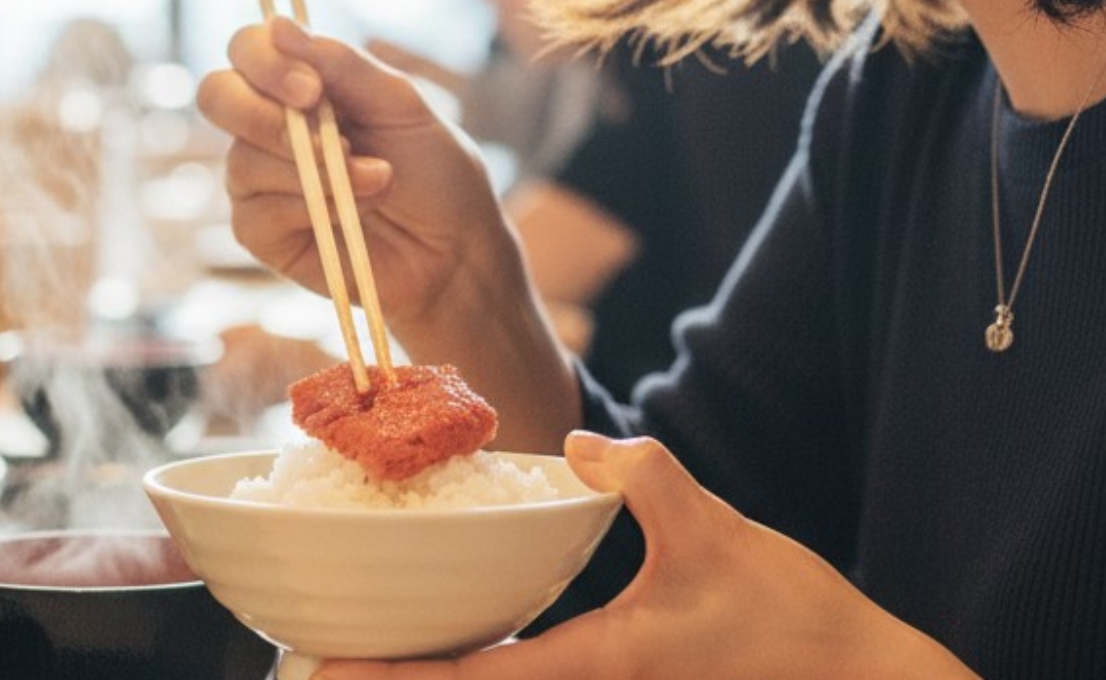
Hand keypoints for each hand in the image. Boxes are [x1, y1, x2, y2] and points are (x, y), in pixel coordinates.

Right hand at [196, 17, 514, 334]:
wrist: (453, 248)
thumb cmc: (435, 170)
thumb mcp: (400, 103)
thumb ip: (341, 63)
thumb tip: (277, 23)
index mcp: (300, 84)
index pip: (247, 49)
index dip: (265, 62)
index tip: (313, 90)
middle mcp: (269, 125)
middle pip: (216, 95)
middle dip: (264, 116)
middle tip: (327, 142)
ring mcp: (259, 179)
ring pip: (243, 160)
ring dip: (316, 173)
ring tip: (376, 182)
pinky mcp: (261, 232)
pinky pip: (256, 212)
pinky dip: (310, 210)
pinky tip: (350, 216)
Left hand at [317, 434, 979, 679]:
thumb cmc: (793, 621)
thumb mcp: (718, 533)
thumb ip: (649, 480)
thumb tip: (580, 448)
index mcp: (600, 661)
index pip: (473, 677)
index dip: (392, 676)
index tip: (323, 668)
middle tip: (311, 666)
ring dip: (433, 675)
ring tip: (362, 655)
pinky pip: (535, 679)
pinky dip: (482, 666)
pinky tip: (459, 641)